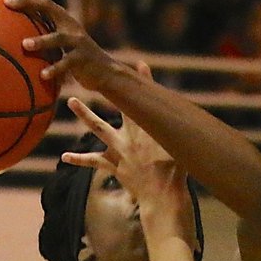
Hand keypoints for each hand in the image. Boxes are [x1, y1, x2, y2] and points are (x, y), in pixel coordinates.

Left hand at [4, 0, 118, 89]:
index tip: (7, 1)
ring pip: (58, 38)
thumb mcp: (64, 46)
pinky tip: (42, 75)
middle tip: (11, 7)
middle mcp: (71, 26)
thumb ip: (48, 39)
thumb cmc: (78, 60)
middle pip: (50, 8)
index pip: (44, 3)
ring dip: (41, 40)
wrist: (106, 72)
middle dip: (29, 4)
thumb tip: (19, 44)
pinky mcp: (82, 59)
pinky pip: (66, 63)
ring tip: (24, 45)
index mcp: (65, 21)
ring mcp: (78, 42)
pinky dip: (54, 69)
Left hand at [62, 79, 184, 215]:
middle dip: (108, 89)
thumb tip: (195, 131)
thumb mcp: (181, 153)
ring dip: (84, 113)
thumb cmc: (175, 176)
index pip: (145, 102)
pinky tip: (64, 157)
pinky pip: (93, 161)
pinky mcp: (114, 166)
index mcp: (148, 131)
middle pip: (120, 106)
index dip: (145, 82)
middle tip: (95, 76)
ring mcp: (120, 150)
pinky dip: (78, 159)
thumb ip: (179, 139)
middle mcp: (131, 136)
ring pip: (98, 128)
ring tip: (72, 101)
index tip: (141, 65)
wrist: (161, 196)